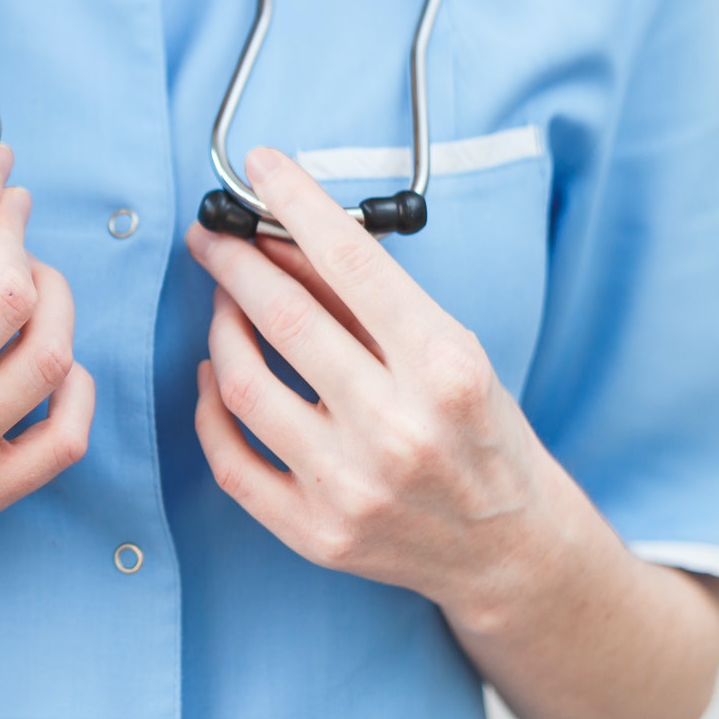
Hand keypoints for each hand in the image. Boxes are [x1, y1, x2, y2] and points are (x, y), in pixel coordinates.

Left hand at [185, 147, 567, 623]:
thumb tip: (284, 234)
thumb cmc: (480, 435)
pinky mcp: (316, 533)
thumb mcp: (451, 350)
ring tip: (223, 304)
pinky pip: (228, 460)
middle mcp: (397, 428)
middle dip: (232, 262)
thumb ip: (368, 298)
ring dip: (219, 327)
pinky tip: (213, 374)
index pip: (350, 263)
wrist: (510, 552)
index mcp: (445, 369)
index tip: (259, 165)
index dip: (294, 202)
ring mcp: (351, 487)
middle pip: (282, 318)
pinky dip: (207, 407)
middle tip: (210, 236)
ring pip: (240, 384)